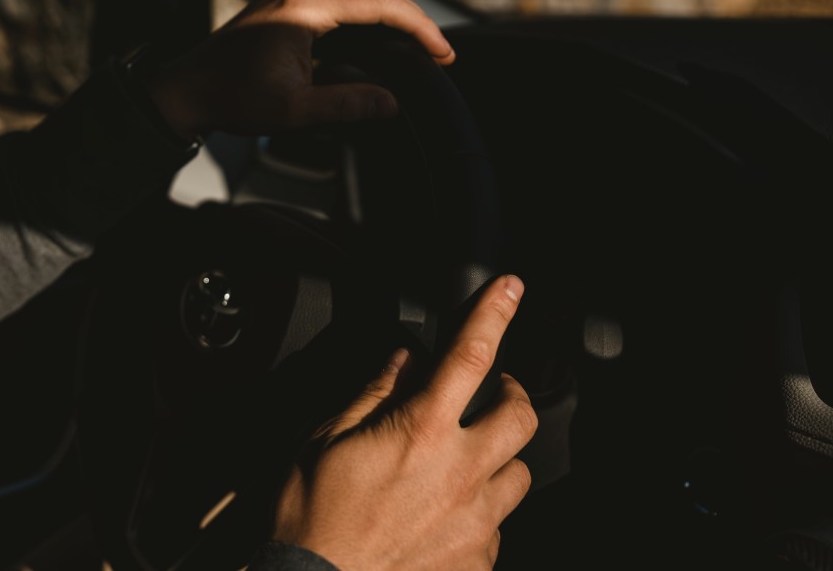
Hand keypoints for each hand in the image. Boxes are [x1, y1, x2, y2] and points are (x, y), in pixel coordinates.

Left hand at [145, 0, 453, 139]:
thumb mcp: (294, 110)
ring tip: (419, 51)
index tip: (443, 53)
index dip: (419, 27)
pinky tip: (385, 44)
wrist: (188, 89)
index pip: (380, 3)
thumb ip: (348, 105)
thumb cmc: (232, 97)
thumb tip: (392, 104)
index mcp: (304, 4)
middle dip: (413, 21)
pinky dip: (371, 17)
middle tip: (439, 55)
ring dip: (393, 18)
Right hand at [272, 275, 535, 570]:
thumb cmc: (311, 517)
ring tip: (463, 466)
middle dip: (510, 397)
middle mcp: (460, 472)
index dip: (494, 313)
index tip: (511, 288)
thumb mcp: (326, 439)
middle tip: (487, 397)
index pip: (471, 354)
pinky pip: (498, 528)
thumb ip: (373, 395)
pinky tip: (445, 518)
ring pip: (519, 476)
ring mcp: (475, 521)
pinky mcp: (476, 562)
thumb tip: (404, 361)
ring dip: (498, 461)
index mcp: (420, 430)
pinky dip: (479, 515)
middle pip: (521, 416)